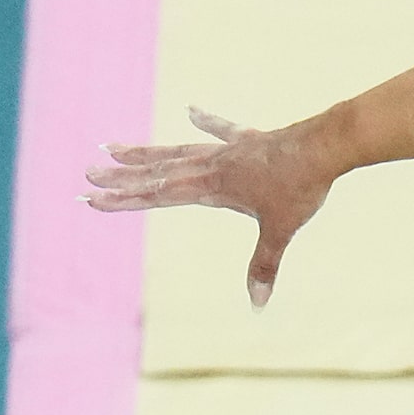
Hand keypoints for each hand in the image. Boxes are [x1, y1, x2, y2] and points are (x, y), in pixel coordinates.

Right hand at [83, 106, 339, 307]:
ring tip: (113, 146)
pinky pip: (222, 130)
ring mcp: (229, 150)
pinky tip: (190, 109)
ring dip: (146, 152)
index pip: (158, 196)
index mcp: (212, 188)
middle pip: (158, 172)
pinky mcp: (250, 139)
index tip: (91, 199)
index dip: (124, 200)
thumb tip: (258, 305)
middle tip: (87, 173)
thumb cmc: (301, 187)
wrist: (326, 145)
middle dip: (122, 176)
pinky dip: (206, 121)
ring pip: (178, 151)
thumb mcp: (281, 230)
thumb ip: (265, 266)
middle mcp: (212, 166)